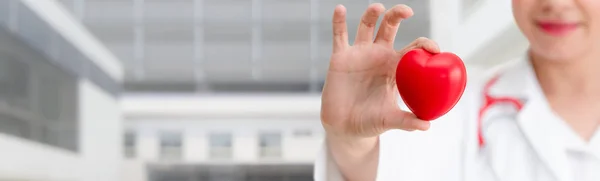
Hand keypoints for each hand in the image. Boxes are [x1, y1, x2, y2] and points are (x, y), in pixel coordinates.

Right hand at [321, 3, 439, 139]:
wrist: (344, 127)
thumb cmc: (370, 122)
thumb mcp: (389, 120)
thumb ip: (406, 121)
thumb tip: (427, 126)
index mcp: (395, 67)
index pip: (413, 48)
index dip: (424, 44)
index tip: (434, 49)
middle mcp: (379, 55)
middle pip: (390, 27)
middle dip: (398, 15)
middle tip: (407, 11)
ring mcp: (359, 54)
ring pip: (367, 26)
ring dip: (372, 14)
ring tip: (378, 8)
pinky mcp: (340, 57)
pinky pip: (339, 35)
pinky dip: (338, 21)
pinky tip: (340, 9)